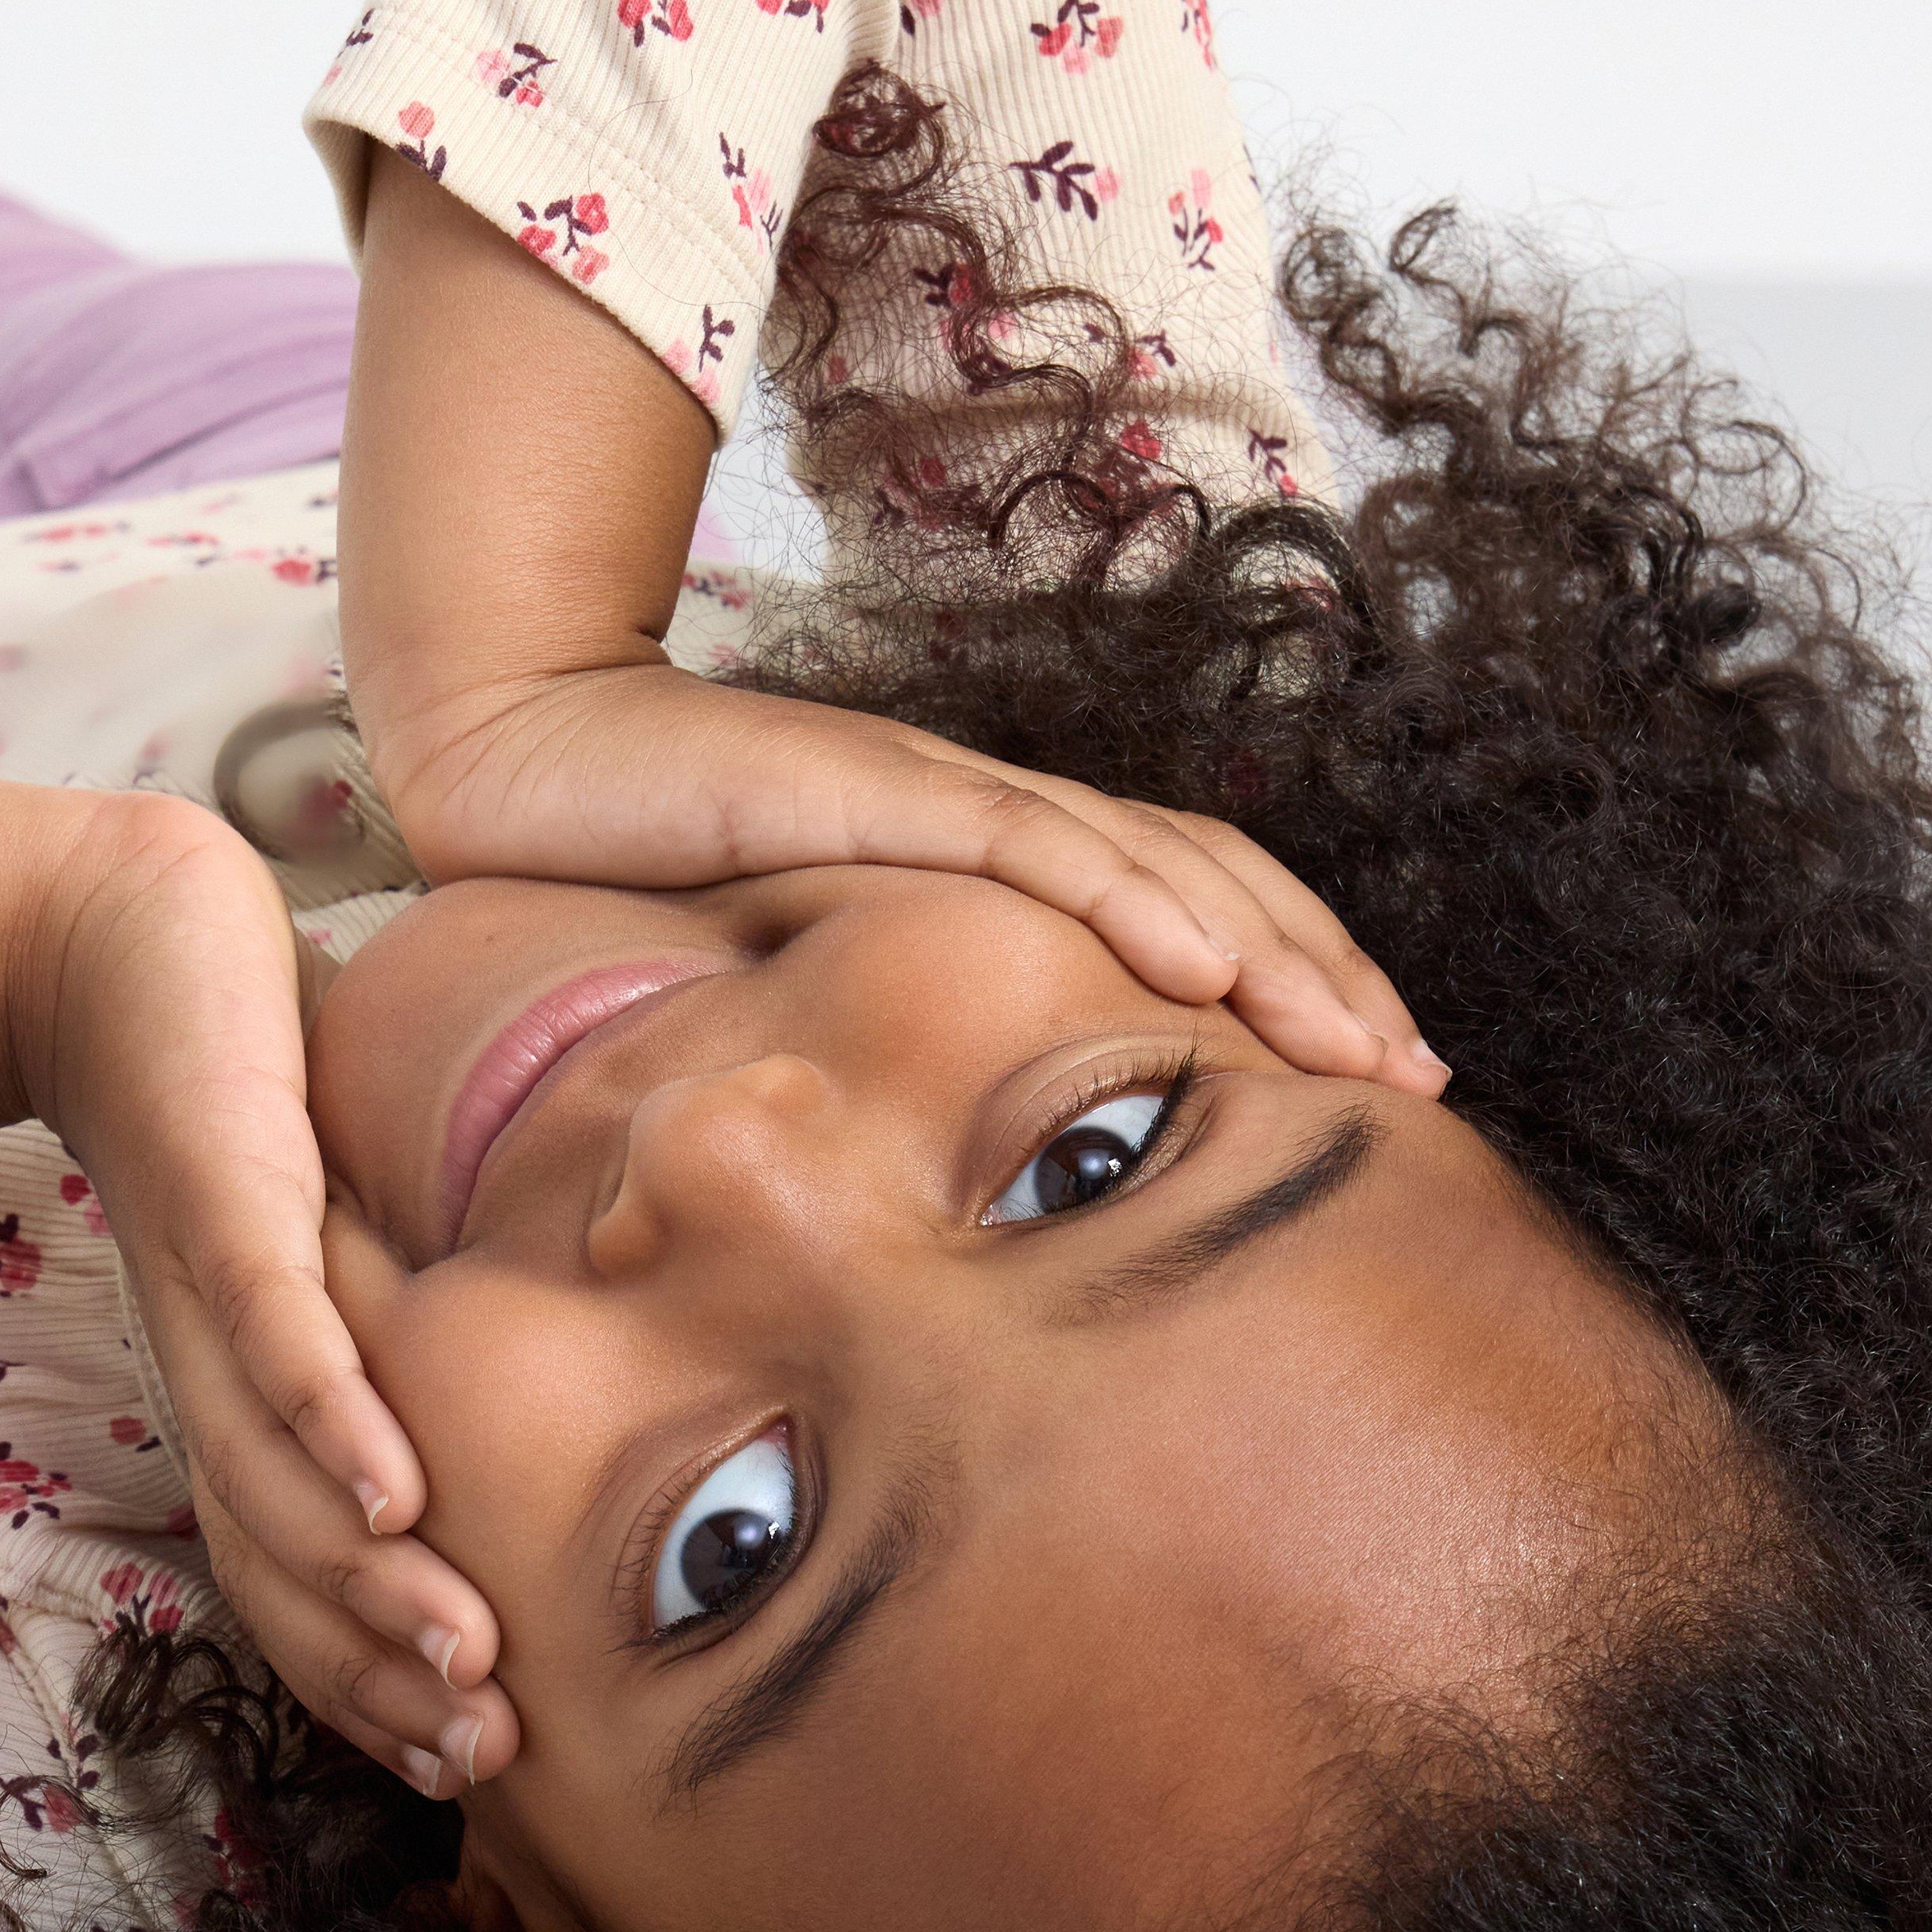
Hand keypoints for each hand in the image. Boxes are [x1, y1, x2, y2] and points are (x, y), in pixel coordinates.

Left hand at [9, 792, 509, 1794]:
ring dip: (376, 1581)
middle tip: (485, 1760)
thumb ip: (412, 1308)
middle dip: (383, 1674)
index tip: (466, 1761)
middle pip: (288, 1561)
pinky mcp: (222, 1192)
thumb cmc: (239, 1072)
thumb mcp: (342, 1219)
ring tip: (472, 1667)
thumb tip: (532, 1390)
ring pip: (283, 1473)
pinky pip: (277, 1328)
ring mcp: (213, 1287)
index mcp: (245, 1385)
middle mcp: (219, 1367)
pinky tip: (401, 1490)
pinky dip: (336, 1417)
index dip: (371, 1676)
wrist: (104, 925)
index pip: (300, 1567)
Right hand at [374, 656, 1447, 1092]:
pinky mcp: (865, 785)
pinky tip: (1198, 961)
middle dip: (1327, 977)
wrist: (514, 753)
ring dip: (1266, 951)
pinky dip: (1123, 895)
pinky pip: (1019, 840)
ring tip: (1352, 1043)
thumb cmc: (647, 877)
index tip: (1386, 1088)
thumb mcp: (801, 986)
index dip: (1300, 986)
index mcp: (994, 862)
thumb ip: (894, 1047)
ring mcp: (937, 791)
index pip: (1190, 912)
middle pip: (1211, 882)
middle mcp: (993, 816)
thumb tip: (975, 1179)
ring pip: (1149, 861)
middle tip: (1417, 1082)